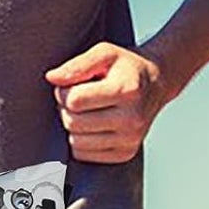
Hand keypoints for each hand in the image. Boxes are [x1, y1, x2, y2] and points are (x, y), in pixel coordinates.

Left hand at [44, 42, 170, 163]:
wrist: (157, 83)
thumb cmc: (125, 67)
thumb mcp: (105, 54)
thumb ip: (77, 64)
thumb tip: (52, 78)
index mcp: (127, 90)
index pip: (74, 100)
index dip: (64, 91)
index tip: (72, 85)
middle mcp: (132, 118)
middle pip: (72, 122)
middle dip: (67, 109)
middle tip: (79, 98)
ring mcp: (129, 139)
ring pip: (75, 142)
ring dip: (73, 126)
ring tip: (87, 111)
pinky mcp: (124, 154)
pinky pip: (83, 155)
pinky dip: (81, 141)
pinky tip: (94, 126)